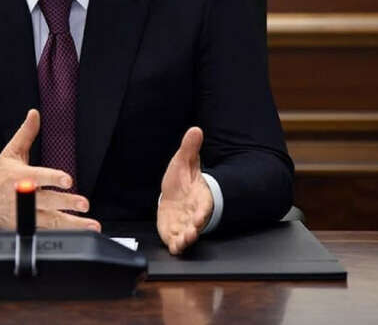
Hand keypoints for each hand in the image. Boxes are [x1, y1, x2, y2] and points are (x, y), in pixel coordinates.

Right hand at [0, 109, 100, 231]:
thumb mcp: (11, 152)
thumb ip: (26, 134)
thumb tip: (35, 114)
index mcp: (20, 177)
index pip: (38, 177)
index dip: (53, 179)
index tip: (68, 180)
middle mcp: (22, 197)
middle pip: (46, 202)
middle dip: (66, 204)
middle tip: (84, 203)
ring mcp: (24, 216)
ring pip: (50, 222)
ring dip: (72, 224)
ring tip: (91, 224)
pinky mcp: (25, 228)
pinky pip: (46, 233)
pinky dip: (63, 235)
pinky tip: (79, 235)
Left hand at [157, 127, 213, 254]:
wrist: (173, 194)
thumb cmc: (182, 180)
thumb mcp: (183, 162)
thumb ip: (189, 148)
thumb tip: (195, 129)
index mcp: (200, 197)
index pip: (204, 205)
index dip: (202, 211)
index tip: (199, 216)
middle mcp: (194, 213)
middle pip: (197, 224)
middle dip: (195, 229)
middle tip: (192, 233)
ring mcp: (184, 224)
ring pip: (188, 235)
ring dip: (186, 240)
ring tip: (182, 242)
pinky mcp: (174, 232)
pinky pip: (176, 241)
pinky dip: (176, 245)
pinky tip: (174, 247)